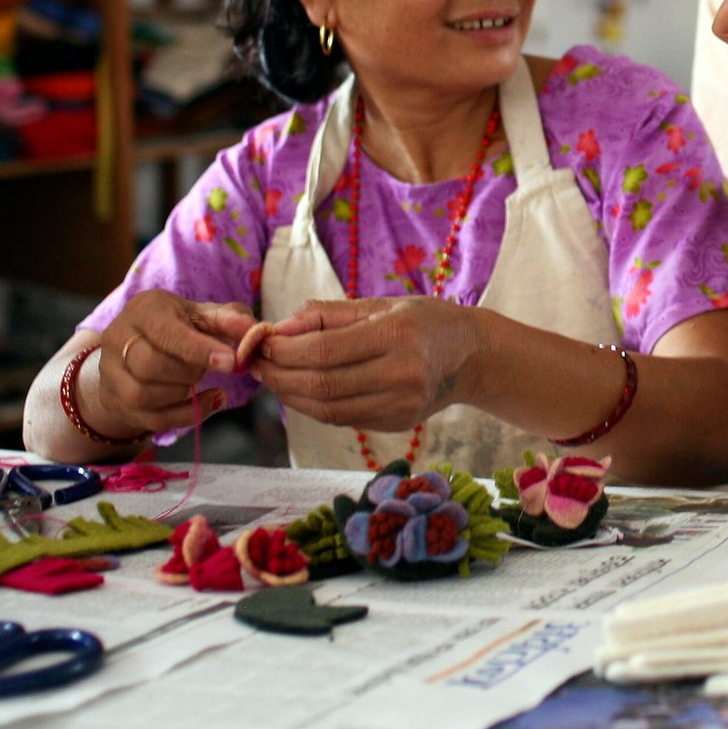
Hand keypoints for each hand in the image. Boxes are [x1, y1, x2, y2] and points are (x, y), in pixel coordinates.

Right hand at [94, 291, 252, 433]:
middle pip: (150, 365)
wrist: (138, 349)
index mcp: (144, 309)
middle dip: (189, 372)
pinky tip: (210, 401)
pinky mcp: (116, 400)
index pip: (166, 333)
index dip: (199, 349)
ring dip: (182, 393)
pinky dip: (187, 415)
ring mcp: (111, 372)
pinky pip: (150, 419)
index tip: (231, 362)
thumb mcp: (202, 316)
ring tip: (198, 380)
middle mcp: (119, 337)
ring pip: (143, 394)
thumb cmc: (178, 328)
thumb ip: (229, 320)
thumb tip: (253, 330)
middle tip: (208, 368)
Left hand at [252, 295, 483, 431]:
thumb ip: (327, 315)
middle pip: (322, 385)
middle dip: (279, 376)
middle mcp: (402, 374)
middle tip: (256, 364)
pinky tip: (301, 390)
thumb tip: (277, 330)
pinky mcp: (397, 424)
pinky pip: (343, 419)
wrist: (471, 356)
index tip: (260, 343)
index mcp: (397, 335)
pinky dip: (314, 406)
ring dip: (290, 396)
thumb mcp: (381, 304)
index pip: (324, 351)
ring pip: (328, 410)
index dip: (283, 351)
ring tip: (272, 377)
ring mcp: (401, 405)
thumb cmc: (423, 320)